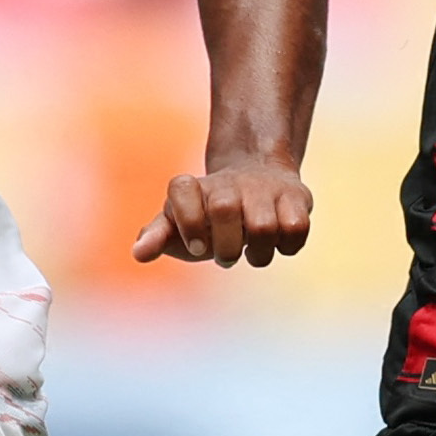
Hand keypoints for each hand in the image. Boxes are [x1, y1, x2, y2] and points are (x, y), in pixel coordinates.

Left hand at [134, 155, 312, 266]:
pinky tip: (278, 243)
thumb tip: (138, 253)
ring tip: (252, 251)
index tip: (197, 247)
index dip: (188, 222)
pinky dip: (287, 246)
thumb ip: (158, 236)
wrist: (257, 180)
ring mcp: (265, 189)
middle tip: (224, 255)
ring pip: (264, 227)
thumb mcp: (178, 223)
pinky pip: (296, 229)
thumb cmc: (208, 214)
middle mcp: (229, 183)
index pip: (181, 190)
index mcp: (194, 187)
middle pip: (224, 210)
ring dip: (257, 253)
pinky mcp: (297, 198)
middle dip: (224, 247)